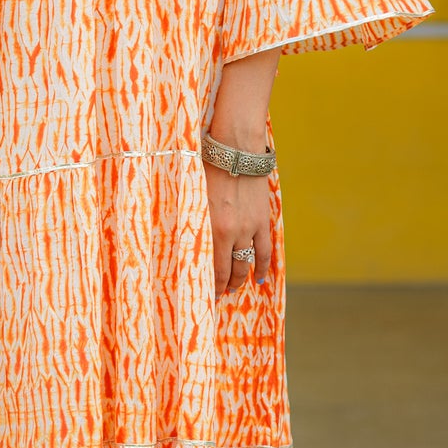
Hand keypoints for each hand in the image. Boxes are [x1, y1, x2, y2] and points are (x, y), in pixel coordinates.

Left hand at [204, 162, 272, 295]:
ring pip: (246, 264)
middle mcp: (231, 233)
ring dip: (241, 279)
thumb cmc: (207, 169)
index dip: (209, 285)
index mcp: (211, 228)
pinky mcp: (262, 221)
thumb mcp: (192, 196)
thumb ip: (192, 219)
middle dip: (223, 285)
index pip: (211, 268)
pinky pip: (264, 251)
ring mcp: (249, 229)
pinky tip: (259, 278)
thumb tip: (182, 238)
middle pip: (229, 270)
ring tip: (235, 287)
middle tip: (219, 294)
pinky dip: (262, 266)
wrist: (236, 152)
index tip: (205, 295)